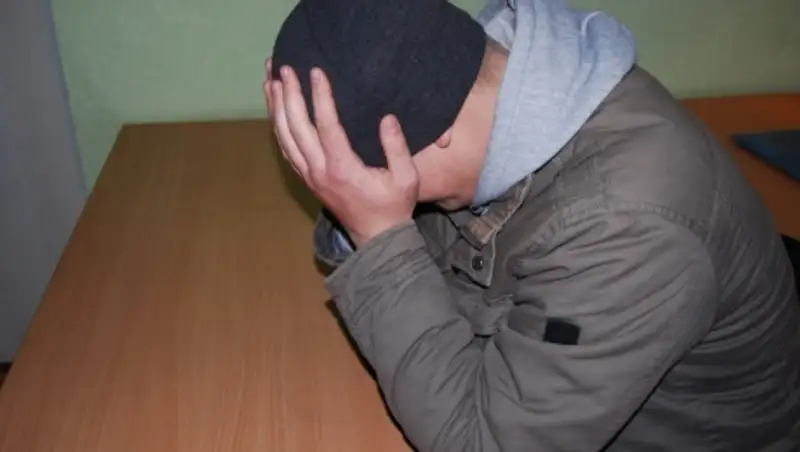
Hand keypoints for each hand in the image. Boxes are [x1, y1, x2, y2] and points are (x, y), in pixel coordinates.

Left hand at [263, 60, 419, 246]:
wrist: (377, 238)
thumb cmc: (394, 206)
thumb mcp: (406, 178)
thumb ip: (397, 148)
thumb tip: (388, 118)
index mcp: (343, 168)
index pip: (327, 126)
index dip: (320, 97)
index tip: (317, 72)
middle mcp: (320, 171)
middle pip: (297, 127)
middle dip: (290, 95)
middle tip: (284, 67)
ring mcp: (310, 176)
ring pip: (285, 137)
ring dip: (277, 108)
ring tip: (271, 80)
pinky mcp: (307, 179)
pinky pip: (286, 149)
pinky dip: (278, 126)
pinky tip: (276, 109)